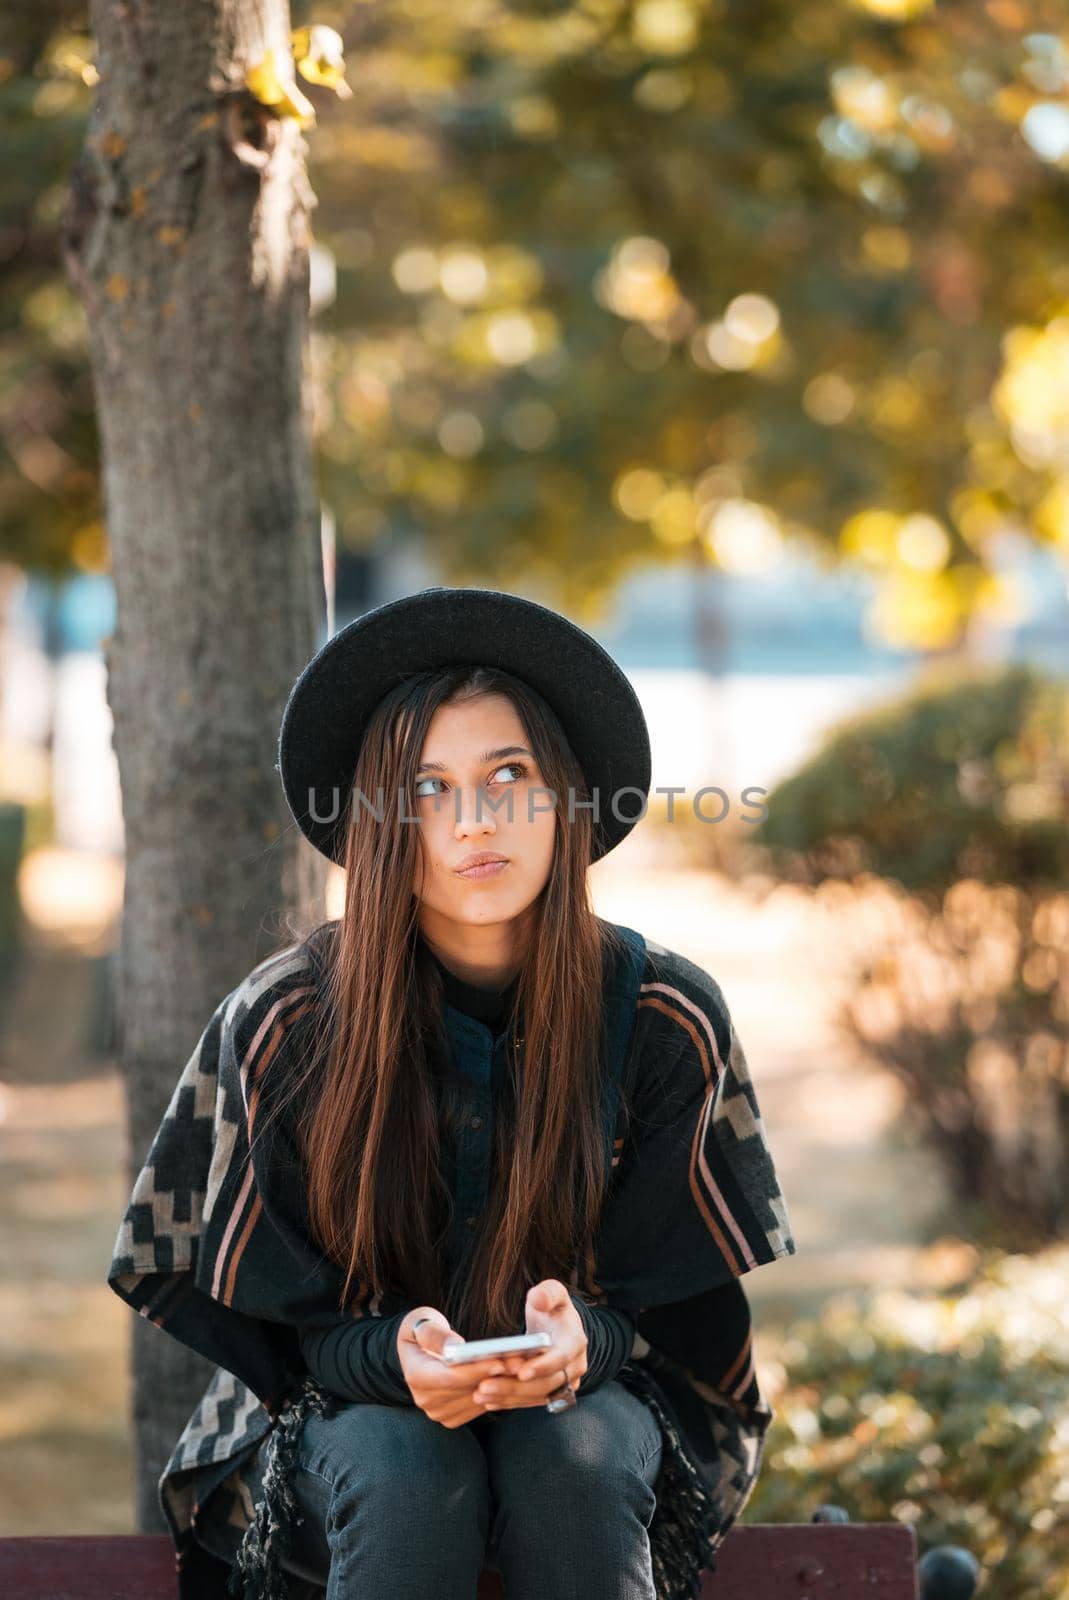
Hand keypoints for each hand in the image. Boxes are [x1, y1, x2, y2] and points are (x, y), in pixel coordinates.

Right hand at [396, 1306, 526, 1428]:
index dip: (475, 1371)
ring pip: (477, 1400)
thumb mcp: (422, 1323)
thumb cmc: (421, 1330)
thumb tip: (455, 1348)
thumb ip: (435, 1335)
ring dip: (500, 1385)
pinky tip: (512, 1377)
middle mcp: (425, 1400)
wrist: (415, 1351)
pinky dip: (496, 1392)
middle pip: (467, 1390)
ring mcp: (439, 1412)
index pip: (449, 1378)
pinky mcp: (452, 1416)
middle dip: (495, 1376)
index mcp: (415, 1375)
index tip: (499, 1361)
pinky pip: (479, 1407)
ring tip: (521, 1366)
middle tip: (520, 1361)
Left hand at [472, 1279, 587, 1412]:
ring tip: (480, 1394)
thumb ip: (547, 1292)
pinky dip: (510, 1402)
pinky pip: (531, 1401)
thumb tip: (538, 1299)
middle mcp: (575, 1367)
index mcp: (575, 1341)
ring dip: (508, 1398)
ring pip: (536, 1396)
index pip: (561, 1358)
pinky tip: (488, 1400)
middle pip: (546, 1384)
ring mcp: (564, 1383)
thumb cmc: (552, 1308)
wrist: (556, 1327)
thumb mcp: (553, 1292)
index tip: (519, 1372)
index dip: (542, 1366)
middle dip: (515, 1387)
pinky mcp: (551, 1393)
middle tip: (484, 1386)